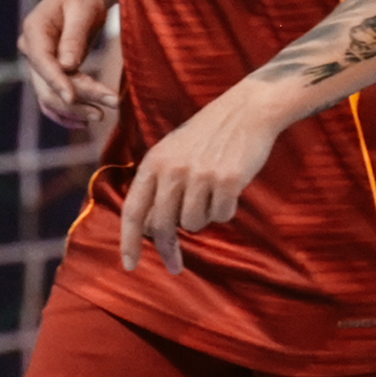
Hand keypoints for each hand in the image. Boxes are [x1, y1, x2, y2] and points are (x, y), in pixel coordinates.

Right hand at [19, 0, 120, 131]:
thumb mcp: (84, 9)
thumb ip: (74, 37)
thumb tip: (67, 67)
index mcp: (34, 31)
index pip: (42, 62)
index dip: (57, 81)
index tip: (73, 98)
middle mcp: (31, 50)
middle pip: (47, 85)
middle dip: (78, 98)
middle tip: (112, 102)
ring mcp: (38, 64)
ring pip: (52, 96)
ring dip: (76, 109)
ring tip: (103, 115)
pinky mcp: (50, 74)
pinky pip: (53, 99)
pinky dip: (66, 113)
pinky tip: (84, 122)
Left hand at [118, 81, 282, 272]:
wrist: (246, 110)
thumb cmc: (208, 135)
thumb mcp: (172, 152)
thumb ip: (158, 185)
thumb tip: (149, 229)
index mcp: (154, 162)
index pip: (134, 209)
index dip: (129, 241)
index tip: (129, 265)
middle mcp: (173, 169)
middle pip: (162, 226)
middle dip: (168, 249)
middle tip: (175, 265)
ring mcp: (200, 175)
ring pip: (193, 224)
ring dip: (203, 218)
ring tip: (211, 193)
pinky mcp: (228, 181)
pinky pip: (221, 216)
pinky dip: (225, 210)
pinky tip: (229, 189)